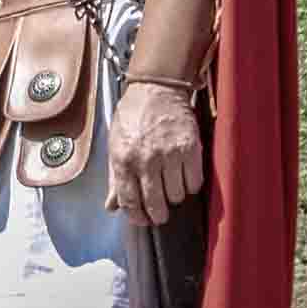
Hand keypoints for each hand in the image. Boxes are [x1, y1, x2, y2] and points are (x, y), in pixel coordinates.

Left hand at [106, 80, 203, 226]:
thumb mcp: (115, 143)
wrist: (156, 87)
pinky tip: (183, 174)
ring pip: (177, 196)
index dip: (137, 217)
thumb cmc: (133, 115)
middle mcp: (146, 159)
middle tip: (160, 212)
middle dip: (158, 214)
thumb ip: (114, 178)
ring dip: (174, 195)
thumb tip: (112, 206)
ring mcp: (170, 154)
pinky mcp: (190, 148)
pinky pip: (194, 182)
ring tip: (170, 183)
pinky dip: (190, 184)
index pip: (129, 201)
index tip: (142, 219)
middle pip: (156, 205)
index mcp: (123, 158)